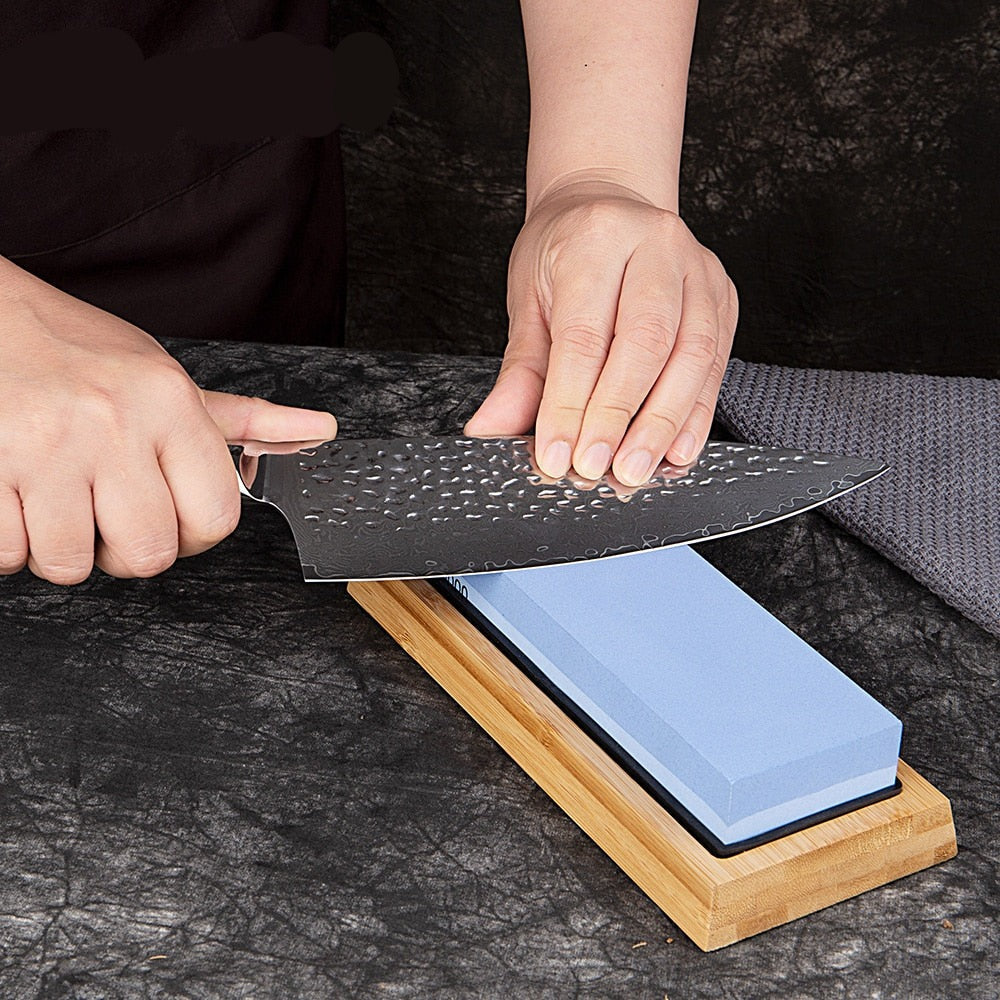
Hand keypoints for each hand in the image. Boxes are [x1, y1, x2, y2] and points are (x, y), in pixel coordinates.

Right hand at [0, 259, 337, 583]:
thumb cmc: (84, 355)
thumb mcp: (170, 381)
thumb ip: (245, 420)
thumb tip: (321, 429)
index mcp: (171, 403)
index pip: (214, 519)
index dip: (193, 537)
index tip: (172, 523)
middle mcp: (115, 422)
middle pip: (148, 555)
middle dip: (125, 552)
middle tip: (106, 515)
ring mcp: (45, 444)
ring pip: (71, 564)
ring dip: (59, 549)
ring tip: (55, 501)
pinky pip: (8, 555)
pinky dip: (9, 543)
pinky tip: (17, 499)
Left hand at [464, 177, 737, 485]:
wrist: (610, 207)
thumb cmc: (563, 254)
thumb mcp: (527, 301)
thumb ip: (518, 371)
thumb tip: (491, 428)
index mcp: (596, 237)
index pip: (583, 335)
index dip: (569, 403)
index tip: (556, 455)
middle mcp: (656, 245)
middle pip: (646, 342)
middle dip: (620, 416)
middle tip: (597, 468)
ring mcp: (698, 269)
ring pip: (693, 356)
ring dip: (663, 424)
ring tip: (635, 470)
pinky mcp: (724, 296)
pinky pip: (716, 364)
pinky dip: (696, 415)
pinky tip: (676, 452)